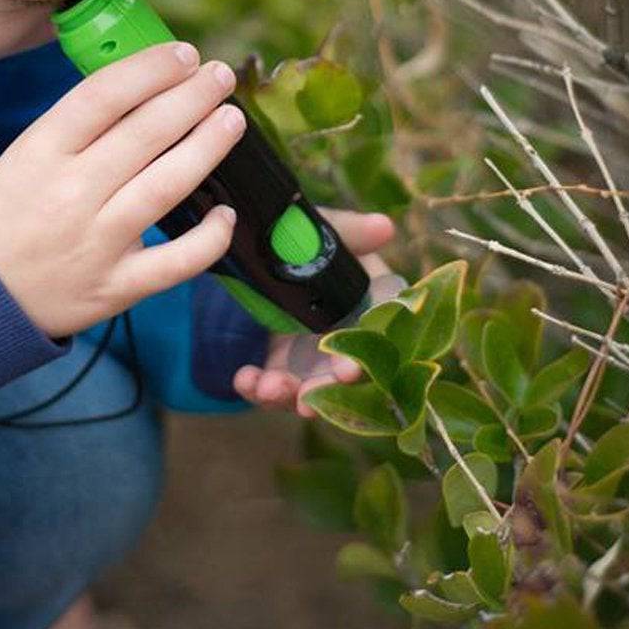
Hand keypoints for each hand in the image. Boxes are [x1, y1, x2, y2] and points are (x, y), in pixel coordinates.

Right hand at [0, 42, 246, 337]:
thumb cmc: (7, 212)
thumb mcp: (26, 155)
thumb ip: (80, 125)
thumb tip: (150, 84)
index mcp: (40, 152)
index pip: (104, 95)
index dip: (152, 68)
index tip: (184, 55)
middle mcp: (70, 194)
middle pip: (146, 133)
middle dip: (193, 97)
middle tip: (220, 76)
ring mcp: (96, 242)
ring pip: (167, 185)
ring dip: (209, 147)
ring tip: (232, 121)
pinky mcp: (116, 286)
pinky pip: (177, 261)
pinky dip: (210, 238)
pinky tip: (227, 213)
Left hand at [232, 208, 399, 416]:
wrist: (256, 243)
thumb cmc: (302, 234)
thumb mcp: (320, 229)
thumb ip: (350, 231)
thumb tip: (384, 226)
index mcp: (365, 304)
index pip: (373, 339)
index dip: (363, 358)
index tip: (346, 371)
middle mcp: (343, 336)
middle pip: (340, 375)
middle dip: (324, 392)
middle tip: (305, 402)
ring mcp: (310, 354)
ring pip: (306, 388)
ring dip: (287, 395)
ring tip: (264, 387)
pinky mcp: (279, 363)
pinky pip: (270, 385)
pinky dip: (256, 387)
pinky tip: (244, 379)